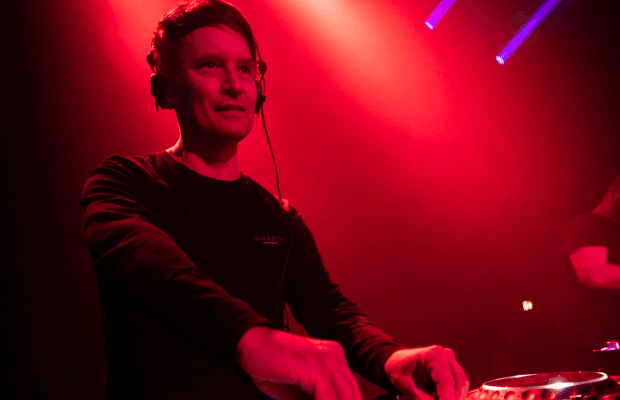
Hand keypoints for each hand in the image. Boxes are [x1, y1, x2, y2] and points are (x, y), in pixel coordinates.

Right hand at [236, 326, 362, 399]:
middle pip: (352, 397)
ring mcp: (327, 359)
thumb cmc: (273, 366)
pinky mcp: (314, 367)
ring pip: (344, 398)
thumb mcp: (302, 388)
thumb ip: (320, 398)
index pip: (352, 393)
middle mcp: (336, 355)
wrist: (251, 345)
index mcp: (336, 358)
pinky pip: (327, 398)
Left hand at [384, 346, 468, 399]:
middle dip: (454, 398)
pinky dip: (455, 394)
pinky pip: (459, 384)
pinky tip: (443, 399)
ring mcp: (451, 361)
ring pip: (463, 384)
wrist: (399, 362)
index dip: (448, 398)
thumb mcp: (407, 385)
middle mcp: (445, 355)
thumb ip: (422, 397)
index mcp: (432, 355)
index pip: (446, 380)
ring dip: (456, 397)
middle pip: (460, 382)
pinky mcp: (453, 368)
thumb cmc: (400, 369)